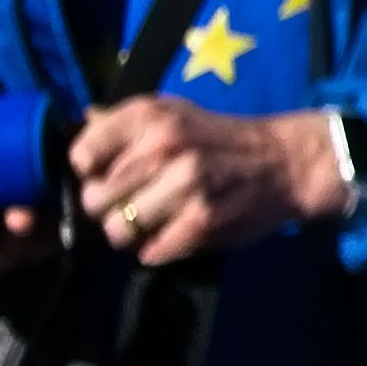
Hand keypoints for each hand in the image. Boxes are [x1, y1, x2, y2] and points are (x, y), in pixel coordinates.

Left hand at [68, 95, 352, 269]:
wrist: (286, 162)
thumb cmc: (219, 139)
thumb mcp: (173, 113)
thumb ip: (124, 122)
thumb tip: (81, 121)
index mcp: (149, 116)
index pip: (81, 156)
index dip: (90, 172)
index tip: (110, 175)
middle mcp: (162, 146)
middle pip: (93, 199)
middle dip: (108, 208)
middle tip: (132, 204)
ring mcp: (183, 185)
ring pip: (116, 231)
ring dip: (131, 234)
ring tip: (153, 222)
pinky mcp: (200, 222)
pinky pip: (148, 252)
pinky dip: (157, 249)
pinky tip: (175, 233)